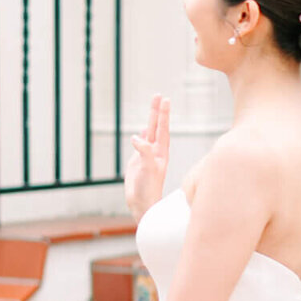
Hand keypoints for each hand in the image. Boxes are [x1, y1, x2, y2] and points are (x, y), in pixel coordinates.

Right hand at [124, 94, 170, 221]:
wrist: (143, 204)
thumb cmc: (148, 189)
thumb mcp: (148, 169)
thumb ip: (145, 152)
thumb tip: (136, 137)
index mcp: (161, 152)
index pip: (163, 128)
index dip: (163, 114)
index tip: (164, 99)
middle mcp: (155, 152)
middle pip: (157, 127)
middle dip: (157, 111)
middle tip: (158, 96)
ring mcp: (146, 156)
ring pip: (149, 133)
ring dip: (151, 120)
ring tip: (153, 107)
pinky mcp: (137, 162)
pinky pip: (141, 144)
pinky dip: (142, 135)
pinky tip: (144, 130)